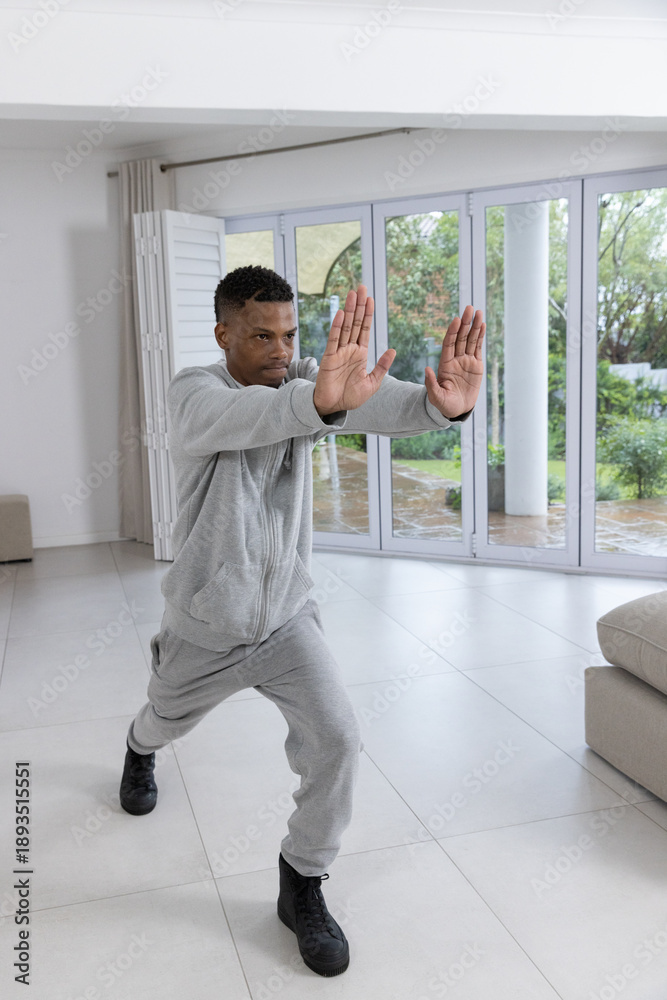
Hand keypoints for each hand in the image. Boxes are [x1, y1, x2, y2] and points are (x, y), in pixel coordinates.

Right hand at [313, 285, 395, 415]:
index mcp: (360, 354)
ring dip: (350, 310)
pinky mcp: (329, 358)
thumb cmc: (351, 397)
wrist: (333, 407)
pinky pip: (334, 339)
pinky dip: (338, 326)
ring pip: (346, 327)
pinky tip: (342, 313)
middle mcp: (349, 349)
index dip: (368, 315)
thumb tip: (393, 350)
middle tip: (362, 288)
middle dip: (359, 306)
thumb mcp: (372, 383)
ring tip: (353, 293)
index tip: (371, 299)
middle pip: (355, 323)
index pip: (365, 330)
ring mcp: (339, 352)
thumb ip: (382, 367)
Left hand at [425, 306, 484, 418]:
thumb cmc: (445, 405)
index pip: (448, 344)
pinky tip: (482, 324)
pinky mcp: (476, 365)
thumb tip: (426, 369)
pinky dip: (480, 336)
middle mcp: (455, 359)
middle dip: (465, 323)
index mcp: (445, 365)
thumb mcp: (436, 397)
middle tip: (468, 308)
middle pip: (460, 337)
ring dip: (474, 326)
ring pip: (470, 340)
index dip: (452, 332)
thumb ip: (431, 384)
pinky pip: (478, 348)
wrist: (458, 410)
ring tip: (477, 312)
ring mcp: (466, 361)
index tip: (456, 320)